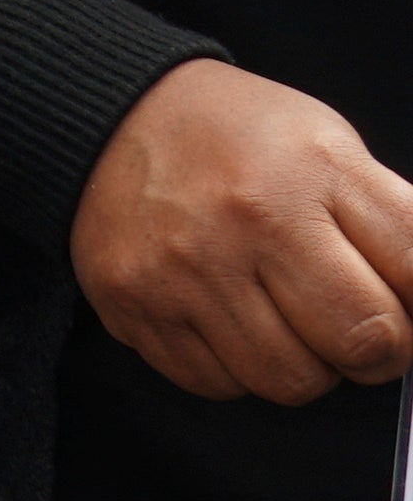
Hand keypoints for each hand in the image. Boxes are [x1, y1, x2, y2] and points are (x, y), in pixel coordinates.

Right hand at [71, 61, 412, 402]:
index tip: (399, 304)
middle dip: (370, 347)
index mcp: (310, 174)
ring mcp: (181, 269)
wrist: (115, 115)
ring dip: (300, 362)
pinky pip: (215, 385)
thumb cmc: (241, 138)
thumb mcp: (335, 148)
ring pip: (287, 381)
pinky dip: (233, 366)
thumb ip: (399, 227)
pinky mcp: (132, 304)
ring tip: (279, 315)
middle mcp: (243, 222)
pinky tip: (224, 317)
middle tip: (345, 317)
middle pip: (360, 346)